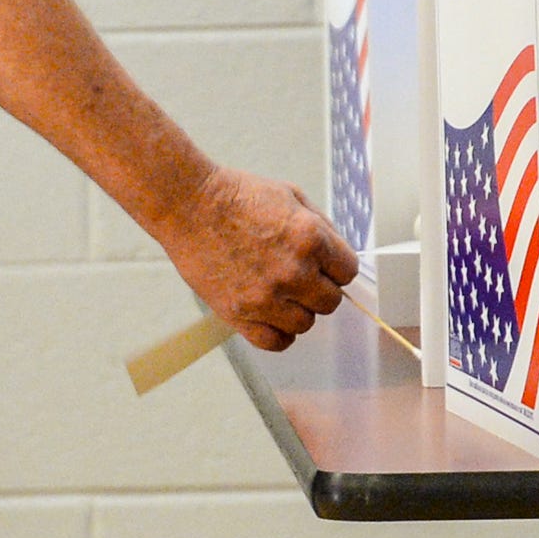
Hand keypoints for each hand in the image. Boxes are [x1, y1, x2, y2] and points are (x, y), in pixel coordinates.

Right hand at [155, 166, 358, 350]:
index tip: (325, 266)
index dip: (336, 268)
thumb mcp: (291, 195)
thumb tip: (339, 255)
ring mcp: (266, 296)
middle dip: (319, 288)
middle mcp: (293, 270)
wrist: (190, 205)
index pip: (348, 272)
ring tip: (280, 292)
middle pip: (330, 301)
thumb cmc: (237, 195)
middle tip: (300, 276)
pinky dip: (279, 333)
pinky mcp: (240, 314)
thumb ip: (322, 227)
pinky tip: (272, 316)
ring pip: (305, 323)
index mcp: (310, 237)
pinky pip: (276, 342)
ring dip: (298, 310)